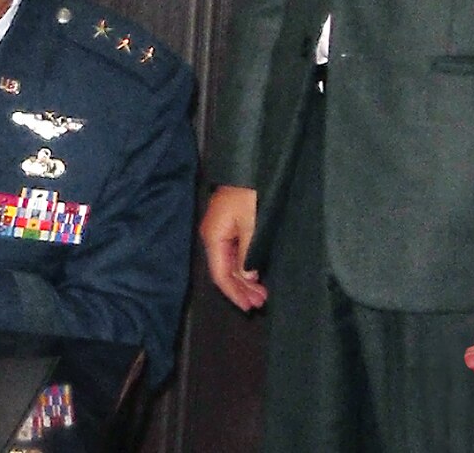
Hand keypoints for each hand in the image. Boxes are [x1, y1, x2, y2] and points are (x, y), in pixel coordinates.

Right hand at [200, 185, 265, 311]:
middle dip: (241, 289)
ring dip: (244, 280)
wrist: (254, 168)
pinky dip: (245, 267)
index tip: (250, 307)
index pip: (219, 273)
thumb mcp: (253, 225)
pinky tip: (255, 274)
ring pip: (229, 263)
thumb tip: (245, 276)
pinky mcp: (229, 227)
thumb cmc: (251, 195)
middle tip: (261, 303)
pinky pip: (234, 254)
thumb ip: (247, 253)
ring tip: (261, 294)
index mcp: (213, 236)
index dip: (234, 292)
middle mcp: (212, 236)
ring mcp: (220, 231)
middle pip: (223, 270)